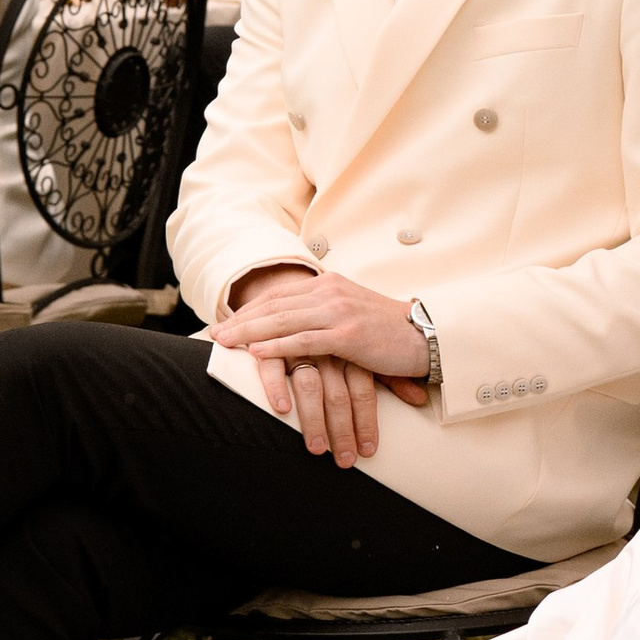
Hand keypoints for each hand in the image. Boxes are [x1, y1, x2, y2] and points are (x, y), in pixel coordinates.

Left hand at [212, 265, 430, 466]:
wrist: (425, 335)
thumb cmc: (387, 332)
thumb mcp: (350, 313)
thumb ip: (323, 315)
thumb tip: (296, 327)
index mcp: (328, 285)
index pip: (279, 294)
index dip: (250, 308)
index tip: (226, 321)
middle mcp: (330, 292)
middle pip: (274, 305)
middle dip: (241, 320)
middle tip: (214, 334)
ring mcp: (338, 312)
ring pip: (283, 321)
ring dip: (249, 333)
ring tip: (224, 343)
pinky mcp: (347, 335)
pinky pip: (303, 341)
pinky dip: (276, 347)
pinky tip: (255, 354)